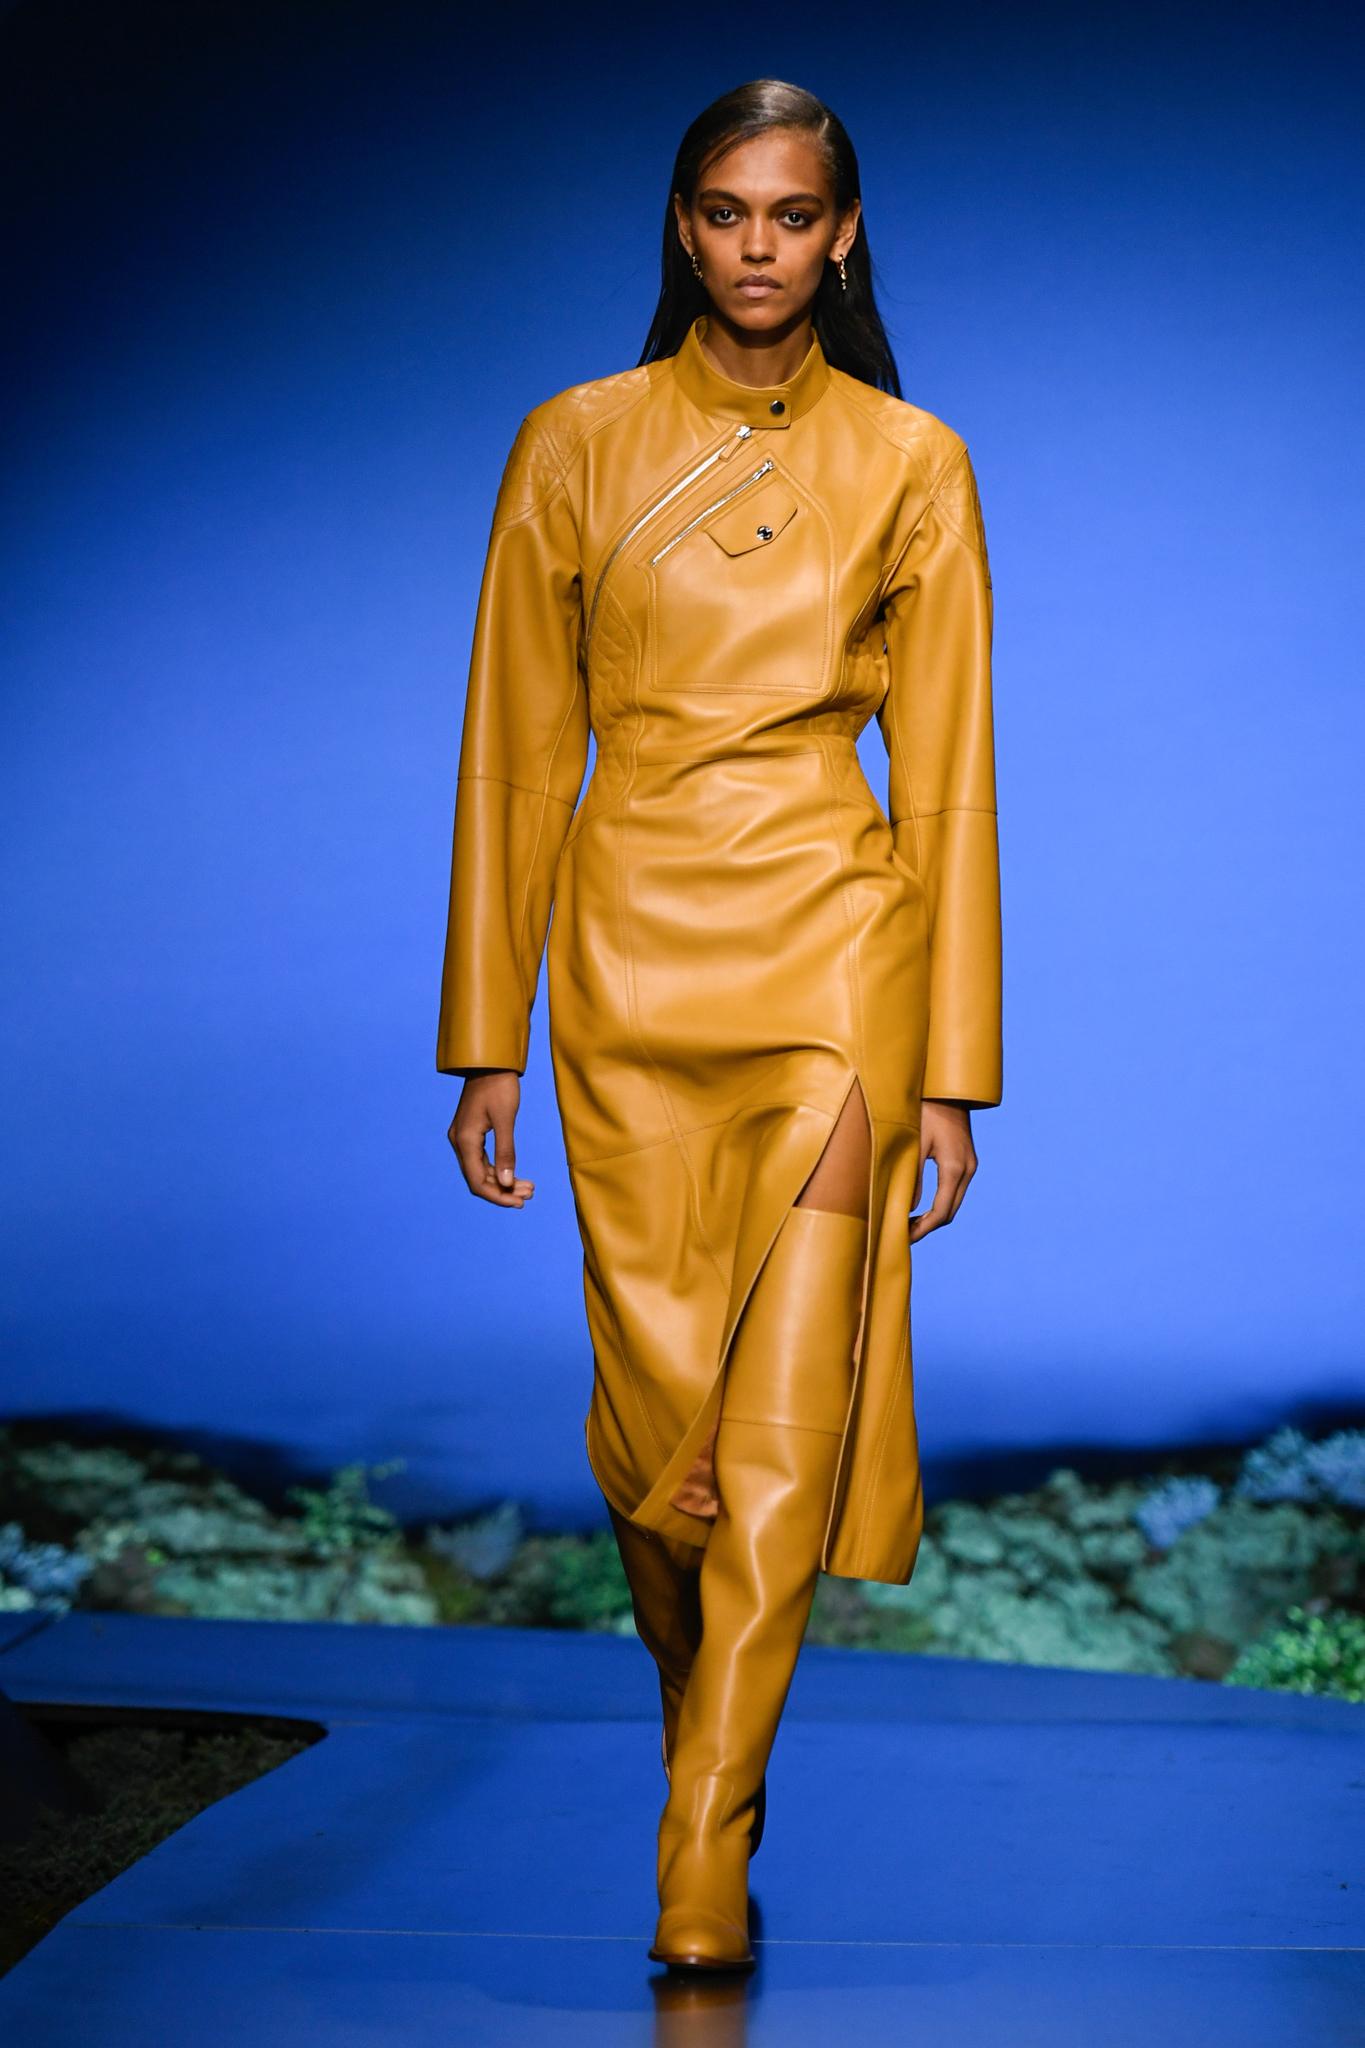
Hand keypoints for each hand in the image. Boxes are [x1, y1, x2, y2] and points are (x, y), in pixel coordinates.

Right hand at [448, 1071, 535, 1207]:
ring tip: (529, 1187)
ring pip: (482, 1171)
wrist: (491, 1062)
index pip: (478, 1181)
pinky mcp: (471, 1133)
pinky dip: (499, 1169)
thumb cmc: (499, 1086)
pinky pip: (483, 1160)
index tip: (520, 1203)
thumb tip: (506, 1183)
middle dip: (504, 1190)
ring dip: (503, 1181)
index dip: (498, 1196)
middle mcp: (460, 1142)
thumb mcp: (506, 1119)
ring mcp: (464, 1138)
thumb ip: (506, 1152)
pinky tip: (516, 1175)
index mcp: (465, 1140)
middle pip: (479, 1179)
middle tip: (530, 1194)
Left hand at [908, 1099, 977, 1242]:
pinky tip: (921, 1205)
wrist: (948, 1090)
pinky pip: (955, 1190)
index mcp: (954, 1168)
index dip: (923, 1229)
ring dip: (934, 1216)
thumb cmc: (926, 1111)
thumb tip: (906, 1208)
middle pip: (950, 1212)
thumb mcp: (914, 1144)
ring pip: (954, 1202)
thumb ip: (911, 1177)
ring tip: (909, 1223)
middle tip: (903, 1235)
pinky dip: (939, 1202)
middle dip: (927, 1227)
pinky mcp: (967, 1160)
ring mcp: (970, 1165)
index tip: (905, 1238)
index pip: (941, 1212)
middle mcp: (967, 1170)